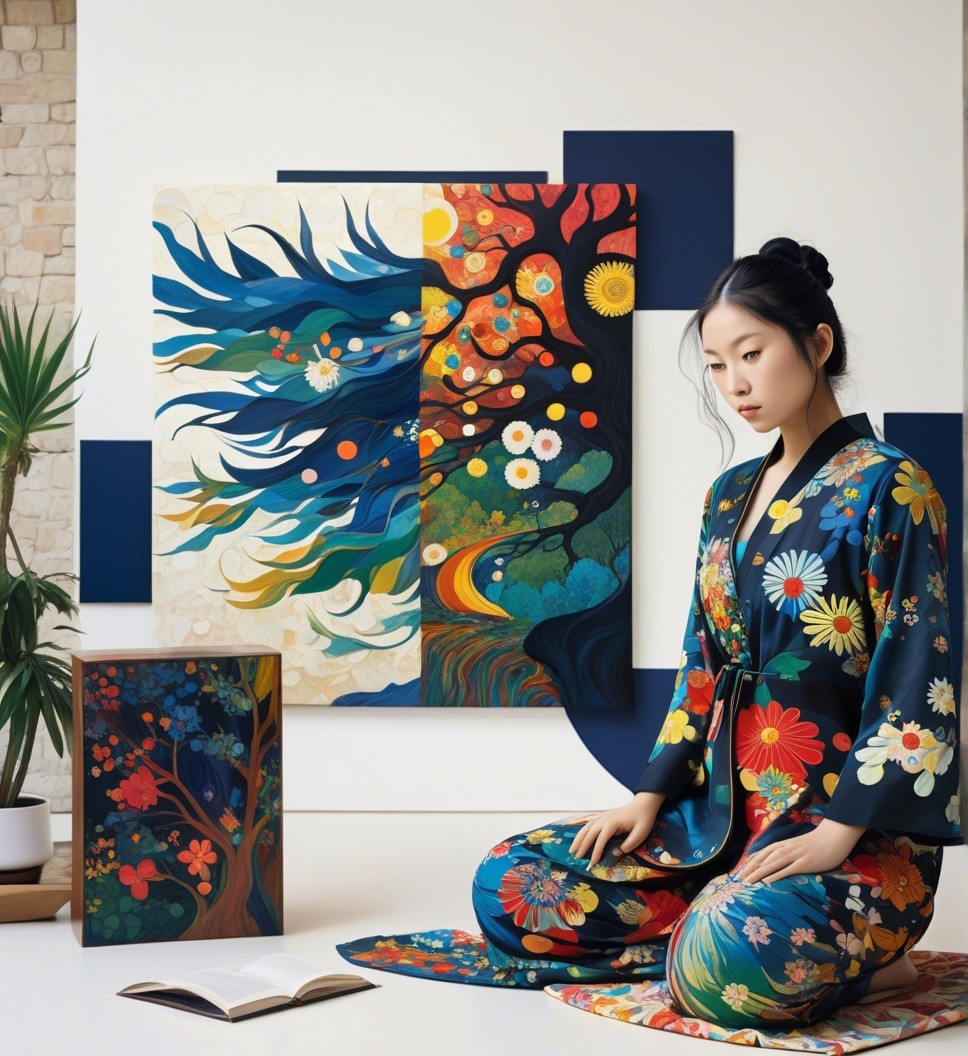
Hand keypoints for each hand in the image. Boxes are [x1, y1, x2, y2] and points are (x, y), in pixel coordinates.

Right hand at [568, 791, 665, 867]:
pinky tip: (579, 839)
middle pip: (589, 833)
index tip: (592, 863)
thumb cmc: (643, 819)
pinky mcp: (603, 818)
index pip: (601, 840)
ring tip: (572, 850)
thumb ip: (629, 844)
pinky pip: (589, 825)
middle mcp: (604, 819)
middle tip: (577, 858)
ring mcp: (602, 817)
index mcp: (612, 823)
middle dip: (582, 846)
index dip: (596, 852)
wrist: (643, 805)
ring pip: (586, 828)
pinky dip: (582, 832)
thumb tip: (615, 852)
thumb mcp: (641, 834)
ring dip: (578, 839)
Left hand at [733, 819, 865, 884]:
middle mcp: (785, 848)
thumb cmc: (815, 842)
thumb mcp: (797, 845)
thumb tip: (775, 860)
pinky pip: (788, 869)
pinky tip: (767, 881)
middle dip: (750, 869)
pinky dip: (776, 875)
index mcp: (783, 844)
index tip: (741, 871)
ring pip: (772, 864)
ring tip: (748, 881)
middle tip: (739, 879)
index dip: (750, 862)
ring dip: (758, 873)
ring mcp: (795, 856)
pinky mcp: (804, 863)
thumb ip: (786, 851)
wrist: (833, 837)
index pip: (762, 853)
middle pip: (764, 859)